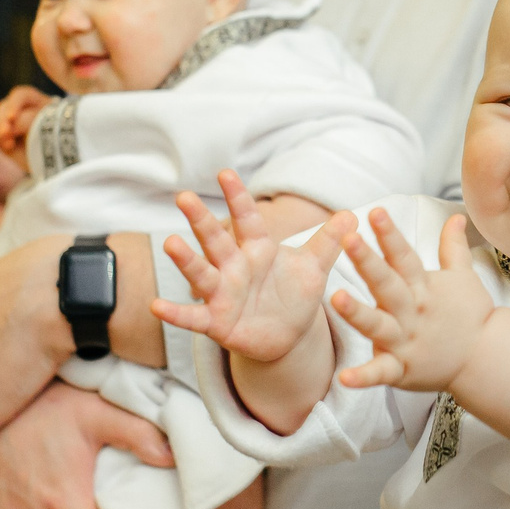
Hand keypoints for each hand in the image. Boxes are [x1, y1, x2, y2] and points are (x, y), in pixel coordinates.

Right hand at [0, 86, 56, 166]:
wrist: (58, 161)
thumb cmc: (60, 140)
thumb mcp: (51, 128)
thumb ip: (33, 123)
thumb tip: (12, 124)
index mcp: (36, 102)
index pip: (21, 95)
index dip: (14, 104)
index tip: (12, 117)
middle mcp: (20, 110)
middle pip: (4, 107)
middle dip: (3, 121)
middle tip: (5, 133)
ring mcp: (8, 123)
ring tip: (8, 145)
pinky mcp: (0, 138)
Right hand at [154, 171, 349, 363]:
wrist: (286, 335)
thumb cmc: (295, 294)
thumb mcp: (314, 268)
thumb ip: (330, 242)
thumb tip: (353, 214)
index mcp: (258, 249)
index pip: (247, 218)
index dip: (237, 197)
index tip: (225, 173)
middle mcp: (234, 267)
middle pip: (216, 240)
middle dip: (201, 220)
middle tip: (184, 197)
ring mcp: (222, 293)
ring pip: (201, 273)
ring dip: (186, 259)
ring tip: (170, 243)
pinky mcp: (215, 322)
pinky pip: (192, 316)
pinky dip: (175, 312)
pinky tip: (157, 305)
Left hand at [334, 210, 488, 393]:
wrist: (485, 359)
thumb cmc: (471, 314)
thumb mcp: (463, 276)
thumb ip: (453, 246)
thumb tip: (457, 216)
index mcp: (423, 287)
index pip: (404, 256)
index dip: (390, 234)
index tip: (375, 212)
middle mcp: (412, 311)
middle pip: (387, 283)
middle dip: (368, 261)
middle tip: (348, 239)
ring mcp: (406, 341)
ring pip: (377, 325)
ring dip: (356, 313)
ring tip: (335, 299)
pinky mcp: (402, 370)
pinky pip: (380, 373)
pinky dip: (363, 377)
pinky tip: (344, 378)